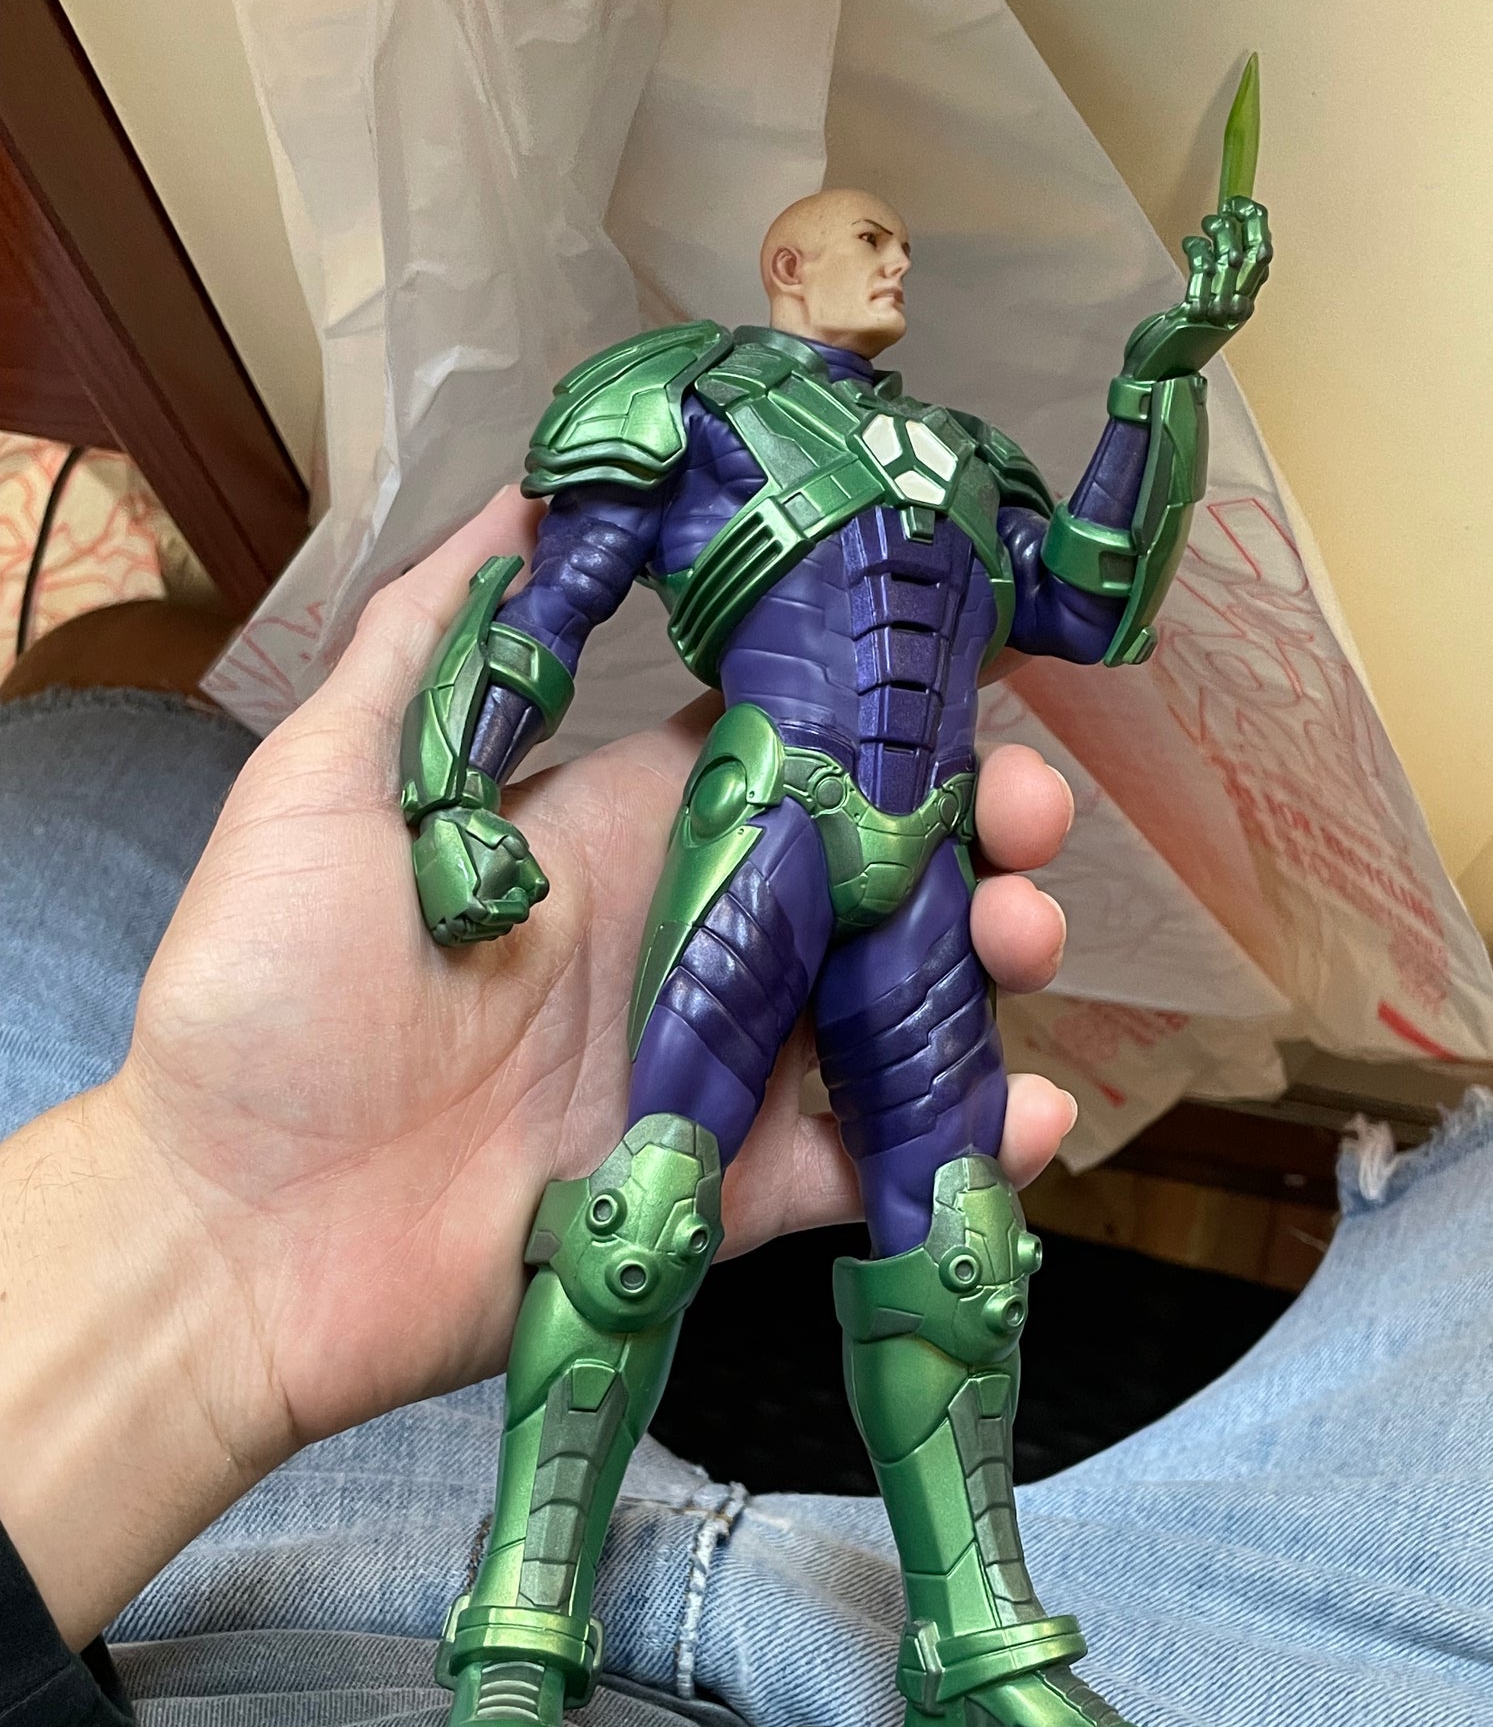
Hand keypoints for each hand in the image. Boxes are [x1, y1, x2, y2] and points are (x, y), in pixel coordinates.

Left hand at [0, 489, 1077, 1643]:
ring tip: (1026, 939)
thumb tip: (527, 495)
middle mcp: (680, 946)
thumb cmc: (260, 999)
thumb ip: (427, 647)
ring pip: (884, 1012)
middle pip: (865, 877)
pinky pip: (859, 1167)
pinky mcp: (716, 1198)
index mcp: (610, 835)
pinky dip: (955, 1149)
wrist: (230, 1231)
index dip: (872, 711)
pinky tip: (1027, 1115)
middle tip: (1028, 825)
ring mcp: (708, 1075)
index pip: (776, 752)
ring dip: (980, 971)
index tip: (966, 668)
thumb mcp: (321, 790)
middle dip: (968, 836)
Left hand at [1121, 195, 1271, 380]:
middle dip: (1246, 223)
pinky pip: (1203, 270)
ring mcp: (1219, 313)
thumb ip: (1215, 281)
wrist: (1153, 375)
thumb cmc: (1171, 341)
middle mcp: (1237, 308)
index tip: (1243, 205)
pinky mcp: (1197, 314)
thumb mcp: (1202, 306)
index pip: (1262, 259)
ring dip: (1219, 233)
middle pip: (1257, 255)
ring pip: (1231, 258)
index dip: (1257, 227)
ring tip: (1205, 223)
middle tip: (1229, 206)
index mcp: (1242, 304)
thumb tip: (1222, 238)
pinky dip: (1197, 250)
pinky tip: (1189, 242)